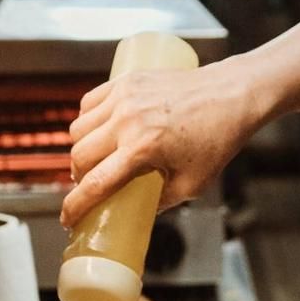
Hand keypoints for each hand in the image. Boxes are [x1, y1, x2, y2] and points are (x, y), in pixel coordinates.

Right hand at [60, 61, 269, 226]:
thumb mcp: (192, 183)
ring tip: (95, 159)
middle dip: (78, 177)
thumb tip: (137, 210)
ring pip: (79, 128)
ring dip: (80, 148)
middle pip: (79, 155)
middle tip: (89, 186)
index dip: (75, 206)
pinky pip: (90, 103)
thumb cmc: (218, 138)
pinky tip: (98, 131)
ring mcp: (124, 97)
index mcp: (143, 149)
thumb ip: (161, 200)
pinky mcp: (127, 81)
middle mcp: (128, 120)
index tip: (68, 219)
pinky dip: (87, 120)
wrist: (231, 94)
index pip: (95, 183)